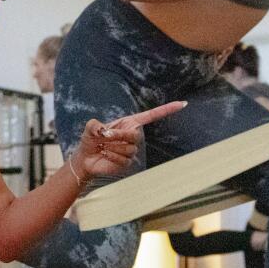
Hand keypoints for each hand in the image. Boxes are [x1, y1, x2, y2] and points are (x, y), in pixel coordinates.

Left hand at [70, 102, 184, 187]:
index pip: (151, 116)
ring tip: (103, 147)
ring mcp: (132, 150)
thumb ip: (95, 125)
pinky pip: (124, 159)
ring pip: (128, 149)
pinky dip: (112, 156)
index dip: (167, 110)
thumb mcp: (90, 128)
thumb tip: (103, 131)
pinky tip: (105, 155)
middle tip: (104, 136)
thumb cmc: (90, 140)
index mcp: (129, 123)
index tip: (182, 104)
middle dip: (119, 135)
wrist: (86, 158)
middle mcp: (133, 136)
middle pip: (136, 135)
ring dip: (112, 147)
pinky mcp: (128, 163)